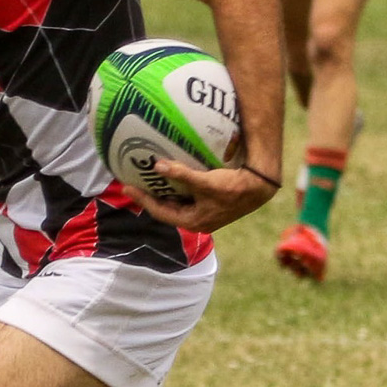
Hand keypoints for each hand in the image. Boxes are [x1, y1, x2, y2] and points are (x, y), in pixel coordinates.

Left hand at [125, 160, 276, 234]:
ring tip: (148, 180)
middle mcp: (196, 220)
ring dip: (163, 193)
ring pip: (176, 203)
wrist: (258, 188)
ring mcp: (202, 213)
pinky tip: (170, 177)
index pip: (159, 211)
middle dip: (150, 196)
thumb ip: (181, 174)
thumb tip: (158, 165)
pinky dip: (175, 189)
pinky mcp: (209, 205)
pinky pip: (185, 198)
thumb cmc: (232, 187)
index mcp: (192, 221)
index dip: (142, 199)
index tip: (128, 187)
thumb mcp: (204, 182)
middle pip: (165, 209)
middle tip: (134, 182)